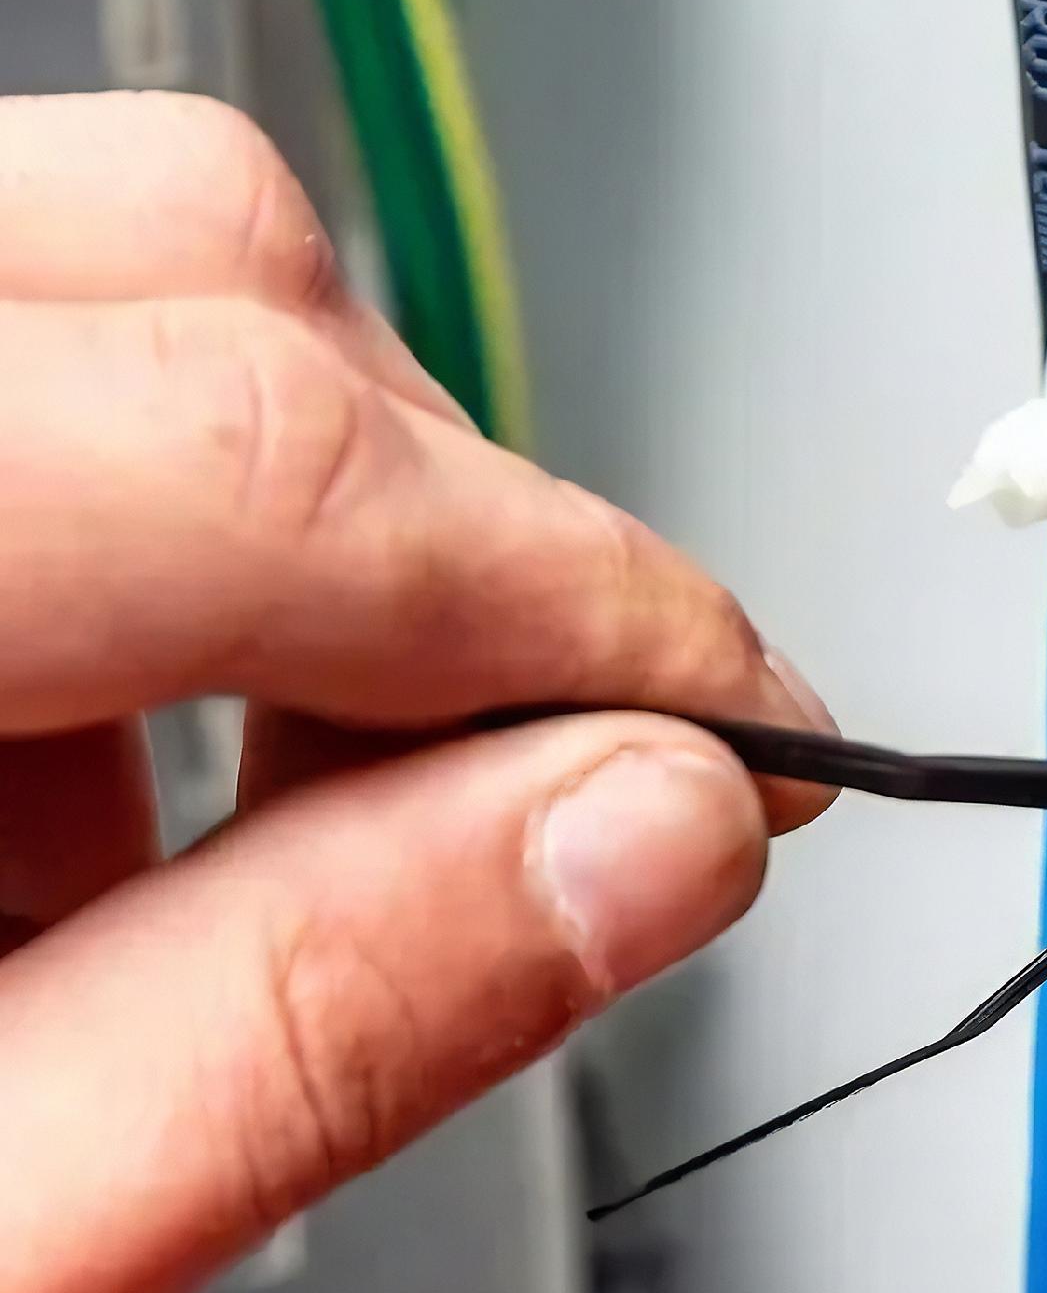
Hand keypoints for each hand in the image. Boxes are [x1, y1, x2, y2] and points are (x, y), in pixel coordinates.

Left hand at [0, 91, 830, 1292]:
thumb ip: (311, 1032)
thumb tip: (637, 841)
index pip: (242, 457)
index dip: (571, 599)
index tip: (730, 720)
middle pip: (174, 260)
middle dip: (429, 551)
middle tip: (512, 796)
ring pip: (91, 277)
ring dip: (258, 581)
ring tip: (151, 884)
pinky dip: (104, 580)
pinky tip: (20, 816)